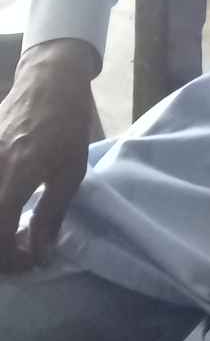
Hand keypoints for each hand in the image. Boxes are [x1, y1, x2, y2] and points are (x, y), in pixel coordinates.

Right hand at [0, 39, 97, 270]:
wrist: (49, 79)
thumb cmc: (67, 123)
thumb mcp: (71, 170)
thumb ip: (51, 213)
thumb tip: (39, 252)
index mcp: (17, 175)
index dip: (10, 258)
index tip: (27, 261)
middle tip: (17, 251)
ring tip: (11, 228)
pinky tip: (7, 204)